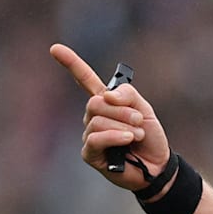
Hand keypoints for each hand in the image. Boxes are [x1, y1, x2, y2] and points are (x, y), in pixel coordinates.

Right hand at [49, 43, 171, 190]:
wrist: (157, 165)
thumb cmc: (149, 137)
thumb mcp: (144, 109)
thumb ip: (127, 95)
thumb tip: (107, 96)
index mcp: (105, 102)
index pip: (85, 80)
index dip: (72, 64)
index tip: (55, 48)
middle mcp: (93, 116)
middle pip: (96, 102)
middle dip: (122, 111)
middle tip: (138, 121)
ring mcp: (89, 134)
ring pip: (97, 120)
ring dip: (124, 127)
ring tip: (137, 136)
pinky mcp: (89, 153)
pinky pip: (97, 138)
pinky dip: (116, 136)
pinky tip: (128, 141)